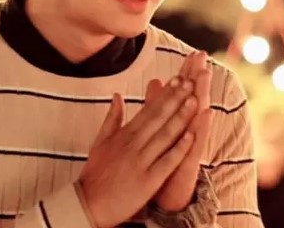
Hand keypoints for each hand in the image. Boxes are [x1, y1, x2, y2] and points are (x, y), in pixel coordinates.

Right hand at [78, 78, 197, 227]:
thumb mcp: (100, 142)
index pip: (148, 110)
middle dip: (176, 98)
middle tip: (190, 82)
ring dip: (181, 117)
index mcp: (123, 135)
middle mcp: (133, 145)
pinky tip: (191, 135)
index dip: (164, 94)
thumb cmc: (95, 173)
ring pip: (165, 136)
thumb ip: (112, 118)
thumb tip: (117, 96)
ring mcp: (142, 162)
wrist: (89, 203)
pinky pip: (167, 161)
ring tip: (194, 100)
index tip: (177, 80)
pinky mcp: (148, 180)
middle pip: (158, 118)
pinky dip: (179, 148)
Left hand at [145, 51, 213, 211]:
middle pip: (193, 98)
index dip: (187, 73)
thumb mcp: (156, 131)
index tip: (192, 52)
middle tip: (202, 55)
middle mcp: (187, 130)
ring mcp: (190, 144)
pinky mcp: (190, 159)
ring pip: (197, 115)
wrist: (166, 196)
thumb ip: (155, 106)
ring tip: (205, 75)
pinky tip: (205, 111)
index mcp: (176, 122)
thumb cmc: (161, 163)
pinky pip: (196, 141)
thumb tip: (155, 81)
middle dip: (197, 77)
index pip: (182, 93)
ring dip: (201, 95)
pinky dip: (200, 127)